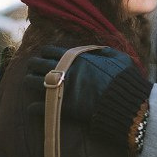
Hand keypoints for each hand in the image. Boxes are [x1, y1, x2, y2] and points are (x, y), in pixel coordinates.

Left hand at [24, 46, 139, 118]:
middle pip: (38, 64)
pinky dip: (34, 107)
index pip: (50, 51)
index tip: (44, 56)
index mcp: (77, 58)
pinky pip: (39, 107)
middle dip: (33, 65)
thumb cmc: (126, 80)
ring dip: (29, 81)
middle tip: (33, 68)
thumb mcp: (120, 59)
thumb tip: (97, 49)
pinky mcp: (62, 107)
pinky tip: (32, 108)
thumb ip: (106, 52)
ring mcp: (62, 89)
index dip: (45, 53)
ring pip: (33, 82)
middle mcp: (66, 71)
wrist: (128, 104)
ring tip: (29, 83)